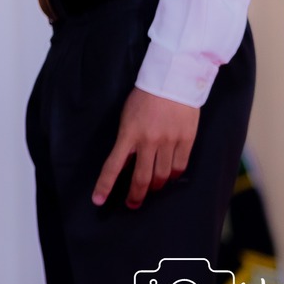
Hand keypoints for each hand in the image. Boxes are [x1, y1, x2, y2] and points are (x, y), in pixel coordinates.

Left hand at [92, 87, 198, 208]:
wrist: (173, 79)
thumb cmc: (145, 97)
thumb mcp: (127, 116)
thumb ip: (126, 140)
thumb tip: (125, 165)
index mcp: (128, 133)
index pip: (113, 166)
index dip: (104, 185)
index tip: (97, 201)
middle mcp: (148, 141)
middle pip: (141, 178)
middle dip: (135, 195)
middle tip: (132, 204)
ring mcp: (169, 141)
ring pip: (162, 176)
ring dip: (156, 187)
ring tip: (152, 189)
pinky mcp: (186, 140)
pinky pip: (180, 167)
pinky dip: (173, 176)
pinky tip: (169, 177)